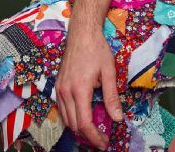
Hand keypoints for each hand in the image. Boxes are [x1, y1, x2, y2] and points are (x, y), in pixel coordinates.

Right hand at [56, 24, 123, 148]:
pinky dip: (72, 118)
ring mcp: (59, 89)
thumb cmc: (97, 50)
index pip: (84, 123)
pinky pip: (62, 109)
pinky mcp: (58, 86)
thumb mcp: (109, 72)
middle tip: (102, 139)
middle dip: (88, 136)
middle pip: (73, 125)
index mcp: (79, 90)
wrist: (81, 34)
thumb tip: (117, 118)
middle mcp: (65, 92)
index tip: (104, 142)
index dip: (94, 136)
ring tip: (94, 132)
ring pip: (66, 119)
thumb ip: (112, 97)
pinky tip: (83, 117)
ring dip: (79, 128)